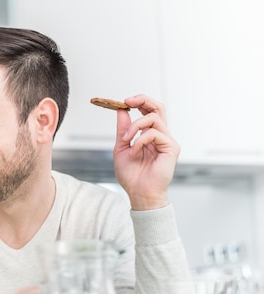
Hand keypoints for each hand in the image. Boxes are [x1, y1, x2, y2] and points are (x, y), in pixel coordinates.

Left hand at [113, 95, 180, 210]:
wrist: (138, 193)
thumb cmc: (131, 175)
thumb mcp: (121, 148)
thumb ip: (123, 130)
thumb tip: (121, 110)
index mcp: (149, 135)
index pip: (149, 111)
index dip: (139, 102)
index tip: (123, 102)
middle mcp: (161, 136)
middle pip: (158, 107)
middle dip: (143, 100)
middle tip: (127, 101)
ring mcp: (167, 141)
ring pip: (153, 118)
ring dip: (134, 126)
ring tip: (126, 140)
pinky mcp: (171, 147)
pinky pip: (154, 134)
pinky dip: (139, 141)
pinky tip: (134, 153)